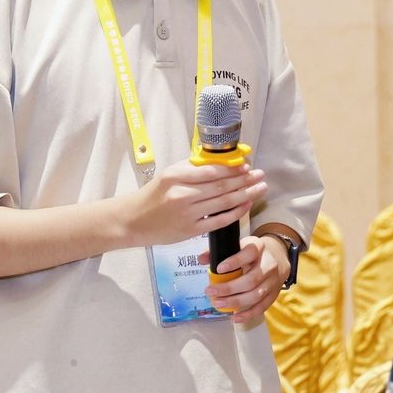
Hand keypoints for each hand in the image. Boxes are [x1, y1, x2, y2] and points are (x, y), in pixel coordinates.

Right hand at [123, 159, 266, 248]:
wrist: (133, 221)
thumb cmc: (152, 196)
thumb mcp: (167, 175)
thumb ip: (191, 168)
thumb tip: (220, 162)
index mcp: (175, 176)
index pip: (211, 170)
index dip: (232, 168)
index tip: (246, 165)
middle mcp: (182, 194)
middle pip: (221, 186)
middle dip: (245, 180)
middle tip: (260, 175)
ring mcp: (187, 214)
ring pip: (223, 203)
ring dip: (245, 195)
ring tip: (259, 188)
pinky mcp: (190, 231)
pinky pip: (218, 221)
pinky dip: (235, 213)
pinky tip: (246, 205)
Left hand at [205, 233, 286, 325]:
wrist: (279, 256)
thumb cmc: (253, 252)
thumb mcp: (240, 244)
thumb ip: (220, 251)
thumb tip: (201, 259)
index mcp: (258, 248)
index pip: (249, 253)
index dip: (234, 261)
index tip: (219, 269)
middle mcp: (269, 265)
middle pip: (251, 280)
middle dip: (229, 288)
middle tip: (211, 292)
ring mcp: (273, 281)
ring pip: (256, 295)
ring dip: (236, 302)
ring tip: (218, 303)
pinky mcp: (274, 294)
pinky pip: (262, 306)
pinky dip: (248, 314)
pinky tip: (234, 317)